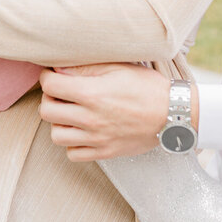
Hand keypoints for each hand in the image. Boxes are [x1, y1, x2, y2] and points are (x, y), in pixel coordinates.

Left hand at [38, 63, 169, 160]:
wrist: (173, 113)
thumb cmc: (147, 87)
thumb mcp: (118, 68)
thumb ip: (85, 68)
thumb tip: (58, 69)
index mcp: (92, 94)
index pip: (50, 86)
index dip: (47, 77)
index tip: (53, 75)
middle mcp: (90, 119)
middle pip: (47, 111)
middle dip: (50, 99)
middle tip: (61, 93)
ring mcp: (97, 139)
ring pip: (56, 136)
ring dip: (59, 123)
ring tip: (71, 114)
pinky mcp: (105, 153)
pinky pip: (73, 154)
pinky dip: (72, 144)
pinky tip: (82, 131)